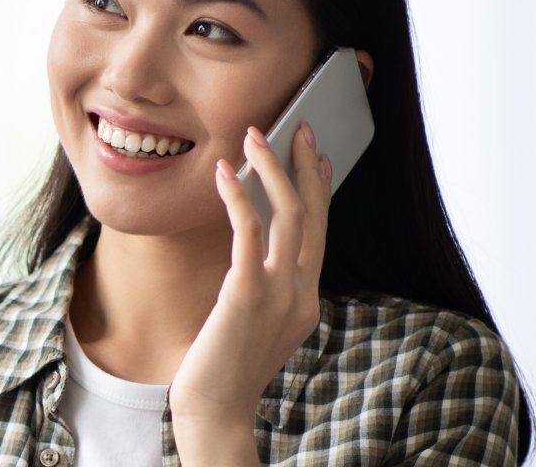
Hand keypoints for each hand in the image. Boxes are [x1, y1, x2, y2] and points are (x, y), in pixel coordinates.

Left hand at [169, 123, 333, 463]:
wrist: (215, 410)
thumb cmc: (224, 367)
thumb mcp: (257, 323)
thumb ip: (266, 289)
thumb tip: (258, 255)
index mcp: (306, 299)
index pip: (320, 233)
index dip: (320, 191)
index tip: (318, 156)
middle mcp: (302, 292)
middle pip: (313, 215)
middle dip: (306, 166)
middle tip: (299, 126)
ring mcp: (280, 293)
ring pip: (289, 215)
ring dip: (273, 168)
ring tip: (255, 135)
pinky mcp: (248, 294)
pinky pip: (249, 232)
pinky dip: (238, 197)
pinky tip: (225, 173)